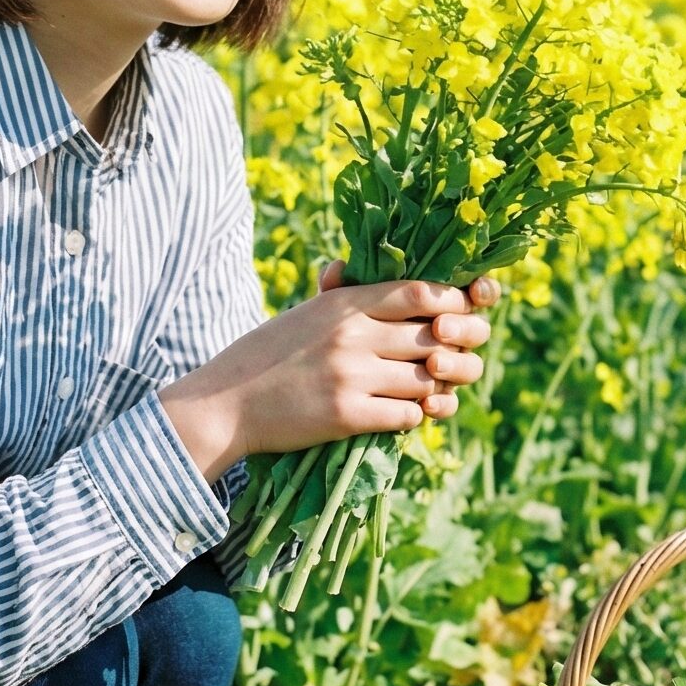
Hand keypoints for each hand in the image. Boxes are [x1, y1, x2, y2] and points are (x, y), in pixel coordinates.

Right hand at [159, 267, 502, 475]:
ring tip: (429, 390)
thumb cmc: (265, 356)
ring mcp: (351, 377)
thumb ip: (334, 293)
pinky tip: (404, 414)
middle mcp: (352, 335)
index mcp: (344, 304)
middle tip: (454, 361)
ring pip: (427, 380)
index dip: (453, 303)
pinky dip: (414, 417)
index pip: (420, 291)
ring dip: (436, 388)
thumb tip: (343, 268)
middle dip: (455, 352)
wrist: (225, 403)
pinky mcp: (346, 416)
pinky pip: (407, 416)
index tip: (460, 316)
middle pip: (434, 338)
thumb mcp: (301, 314)